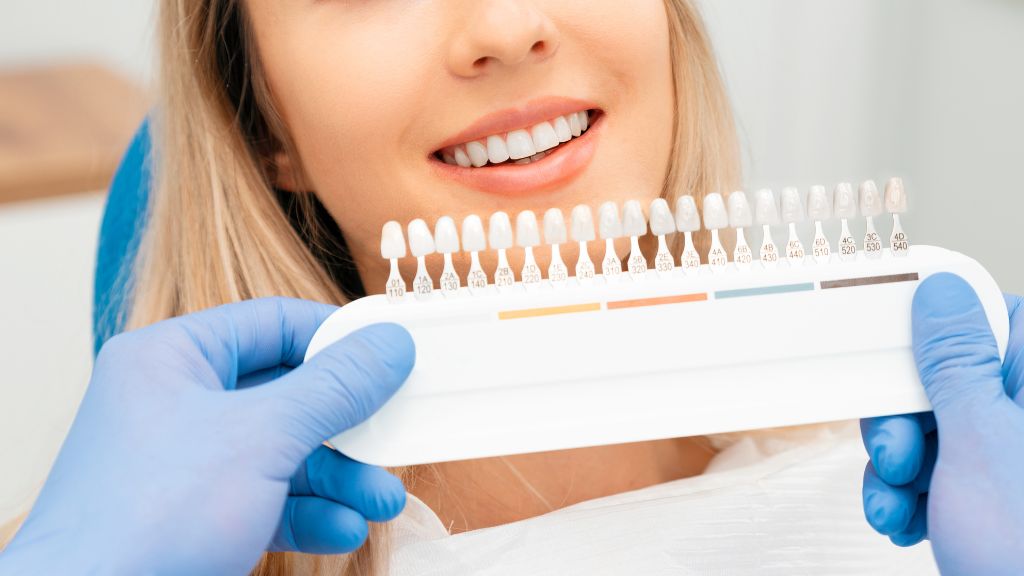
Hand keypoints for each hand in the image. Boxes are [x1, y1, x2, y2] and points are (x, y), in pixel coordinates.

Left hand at [0, 298, 414, 575]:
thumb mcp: (261, 437)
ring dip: (340, 479)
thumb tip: (393, 344)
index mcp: (174, 358)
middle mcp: (179, 403)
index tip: (393, 356)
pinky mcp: (197, 516)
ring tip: (381, 501)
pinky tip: (343, 531)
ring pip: (284, 454)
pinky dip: (310, 514)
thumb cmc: (150, 516)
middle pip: (289, 394)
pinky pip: (268, 500)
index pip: (274, 323)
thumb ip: (335, 388)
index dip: (339, 338)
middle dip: (349, 426)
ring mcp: (188, 464)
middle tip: (397, 436)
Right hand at [860, 273, 1023, 574]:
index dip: (933, 327)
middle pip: (945, 377)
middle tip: (901, 453)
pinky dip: (909, 494)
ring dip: (897, 468)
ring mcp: (1011, 455)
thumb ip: (956, 360)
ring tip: (899, 502)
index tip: (892, 349)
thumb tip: (941, 293)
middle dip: (903, 420)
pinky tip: (908, 518)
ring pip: (931, 428)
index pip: (989, 313)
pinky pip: (935, 469)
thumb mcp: (980, 441)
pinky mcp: (990, 491)